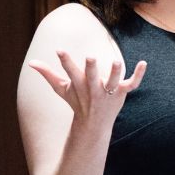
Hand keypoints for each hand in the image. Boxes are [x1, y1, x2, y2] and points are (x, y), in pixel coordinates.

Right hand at [28, 52, 146, 124]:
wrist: (93, 125)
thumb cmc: (77, 101)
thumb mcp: (61, 89)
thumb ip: (47, 74)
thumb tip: (31, 63)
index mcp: (79, 84)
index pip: (71, 72)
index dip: (65, 61)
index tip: (59, 50)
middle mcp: (94, 88)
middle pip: (92, 78)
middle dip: (91, 69)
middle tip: (90, 57)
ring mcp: (109, 92)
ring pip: (114, 82)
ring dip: (115, 73)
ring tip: (117, 62)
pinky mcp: (122, 93)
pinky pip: (133, 84)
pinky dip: (139, 74)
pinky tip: (144, 62)